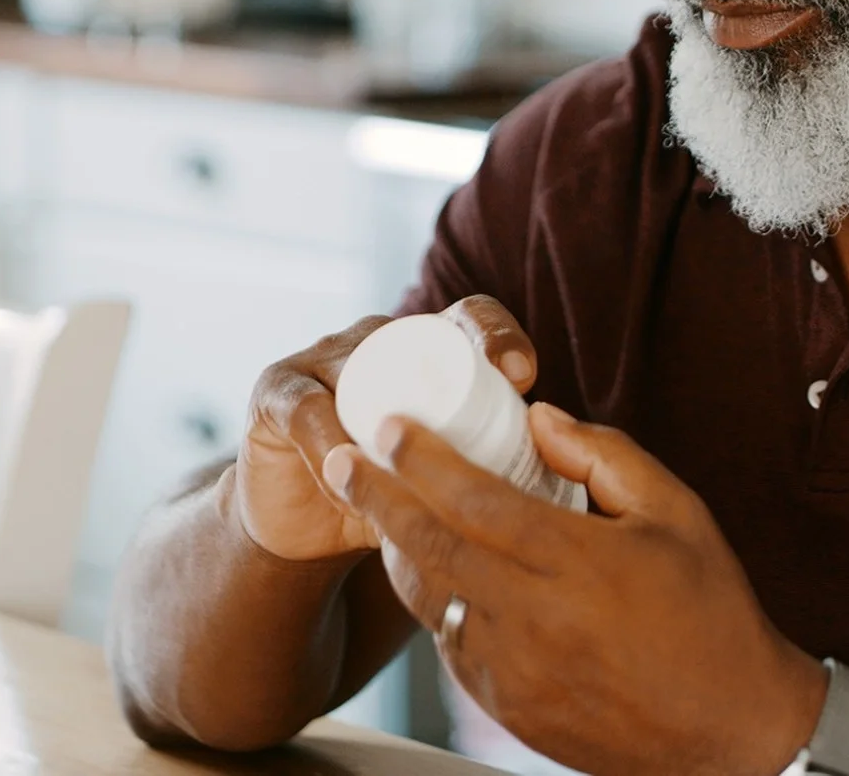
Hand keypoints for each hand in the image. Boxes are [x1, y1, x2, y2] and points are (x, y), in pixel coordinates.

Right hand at [235, 296, 537, 564]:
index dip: (498, 335)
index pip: (470, 318)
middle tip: (488, 407)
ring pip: (363, 373)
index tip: (526, 377)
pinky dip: (332, 450)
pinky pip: (308, 412)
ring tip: (415, 471)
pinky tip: (350, 483)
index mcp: (427, 350)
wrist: (306, 530)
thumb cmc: (394, 498)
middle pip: (418, 334)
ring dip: (389, 422)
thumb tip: (571, 487)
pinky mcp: (277, 392)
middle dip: (454, 363)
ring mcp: (323, 359)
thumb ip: (496, 470)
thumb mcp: (451, 480)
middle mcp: (377, 340)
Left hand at [325, 403, 823, 775]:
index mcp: (578, 563)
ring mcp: (516, 671)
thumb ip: (605, 456)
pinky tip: (434, 575)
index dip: (423, 460)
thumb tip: (538, 418)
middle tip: (339, 461)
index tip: (391, 427)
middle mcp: (536, 618)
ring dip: (397, 553)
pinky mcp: (509, 709)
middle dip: (377, 498)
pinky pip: (452, 646)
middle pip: (430, 548)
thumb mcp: (676, 513)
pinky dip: (435, 605)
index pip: (476, 501)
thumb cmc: (711, 612)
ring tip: (375, 511)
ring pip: (430, 602)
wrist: (732, 731)